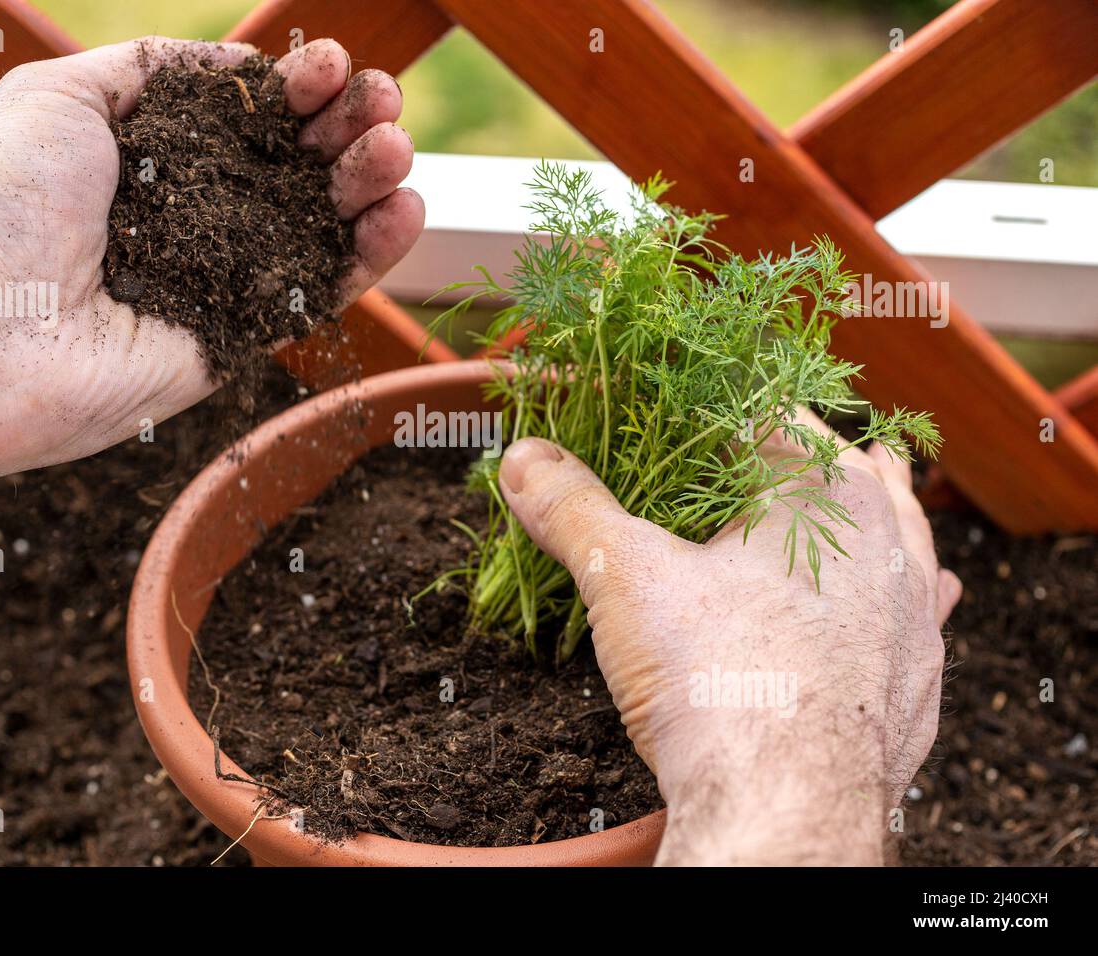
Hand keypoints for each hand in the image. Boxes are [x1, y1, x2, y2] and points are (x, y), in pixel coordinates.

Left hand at [0, 37, 421, 519]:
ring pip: (319, 224)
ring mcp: (222, 278)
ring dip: (368, 181)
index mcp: (153, 158)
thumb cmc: (0, 203)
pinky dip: (371, 255)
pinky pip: (320, 292)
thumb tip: (236, 66)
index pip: (249, 117)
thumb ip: (155, 72)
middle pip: (296, 165)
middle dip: (345, 126)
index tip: (327, 62)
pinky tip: (406, 210)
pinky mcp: (240, 338)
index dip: (297, 88)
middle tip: (382, 99)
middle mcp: (194, 216)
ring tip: (396, 149)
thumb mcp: (62, 95)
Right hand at [497, 414, 960, 864]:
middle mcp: (889, 542)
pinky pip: (919, 613)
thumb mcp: (625, 578)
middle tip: (755, 439)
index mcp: (825, 492)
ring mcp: (915, 615)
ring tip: (866, 477)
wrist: (787, 809)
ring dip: (873, 508)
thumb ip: (574, 508)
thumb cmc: (716, 681)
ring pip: (900, 534)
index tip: (683, 402)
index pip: (768, 415)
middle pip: (846, 468)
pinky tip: (901, 594)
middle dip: (802, 450)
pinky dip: (899, 592)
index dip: (716, 405)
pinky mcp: (918, 681)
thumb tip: (523, 458)